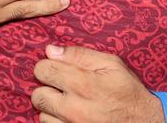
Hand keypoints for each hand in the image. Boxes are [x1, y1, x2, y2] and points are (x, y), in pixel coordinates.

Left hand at [32, 45, 164, 122]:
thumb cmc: (128, 91)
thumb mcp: (111, 64)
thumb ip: (79, 55)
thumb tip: (51, 50)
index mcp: (83, 84)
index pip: (43, 70)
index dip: (47, 66)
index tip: (56, 68)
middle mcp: (74, 109)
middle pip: (37, 95)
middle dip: (46, 87)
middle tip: (60, 86)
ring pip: (42, 114)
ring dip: (51, 107)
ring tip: (68, 102)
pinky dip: (56, 121)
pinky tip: (69, 115)